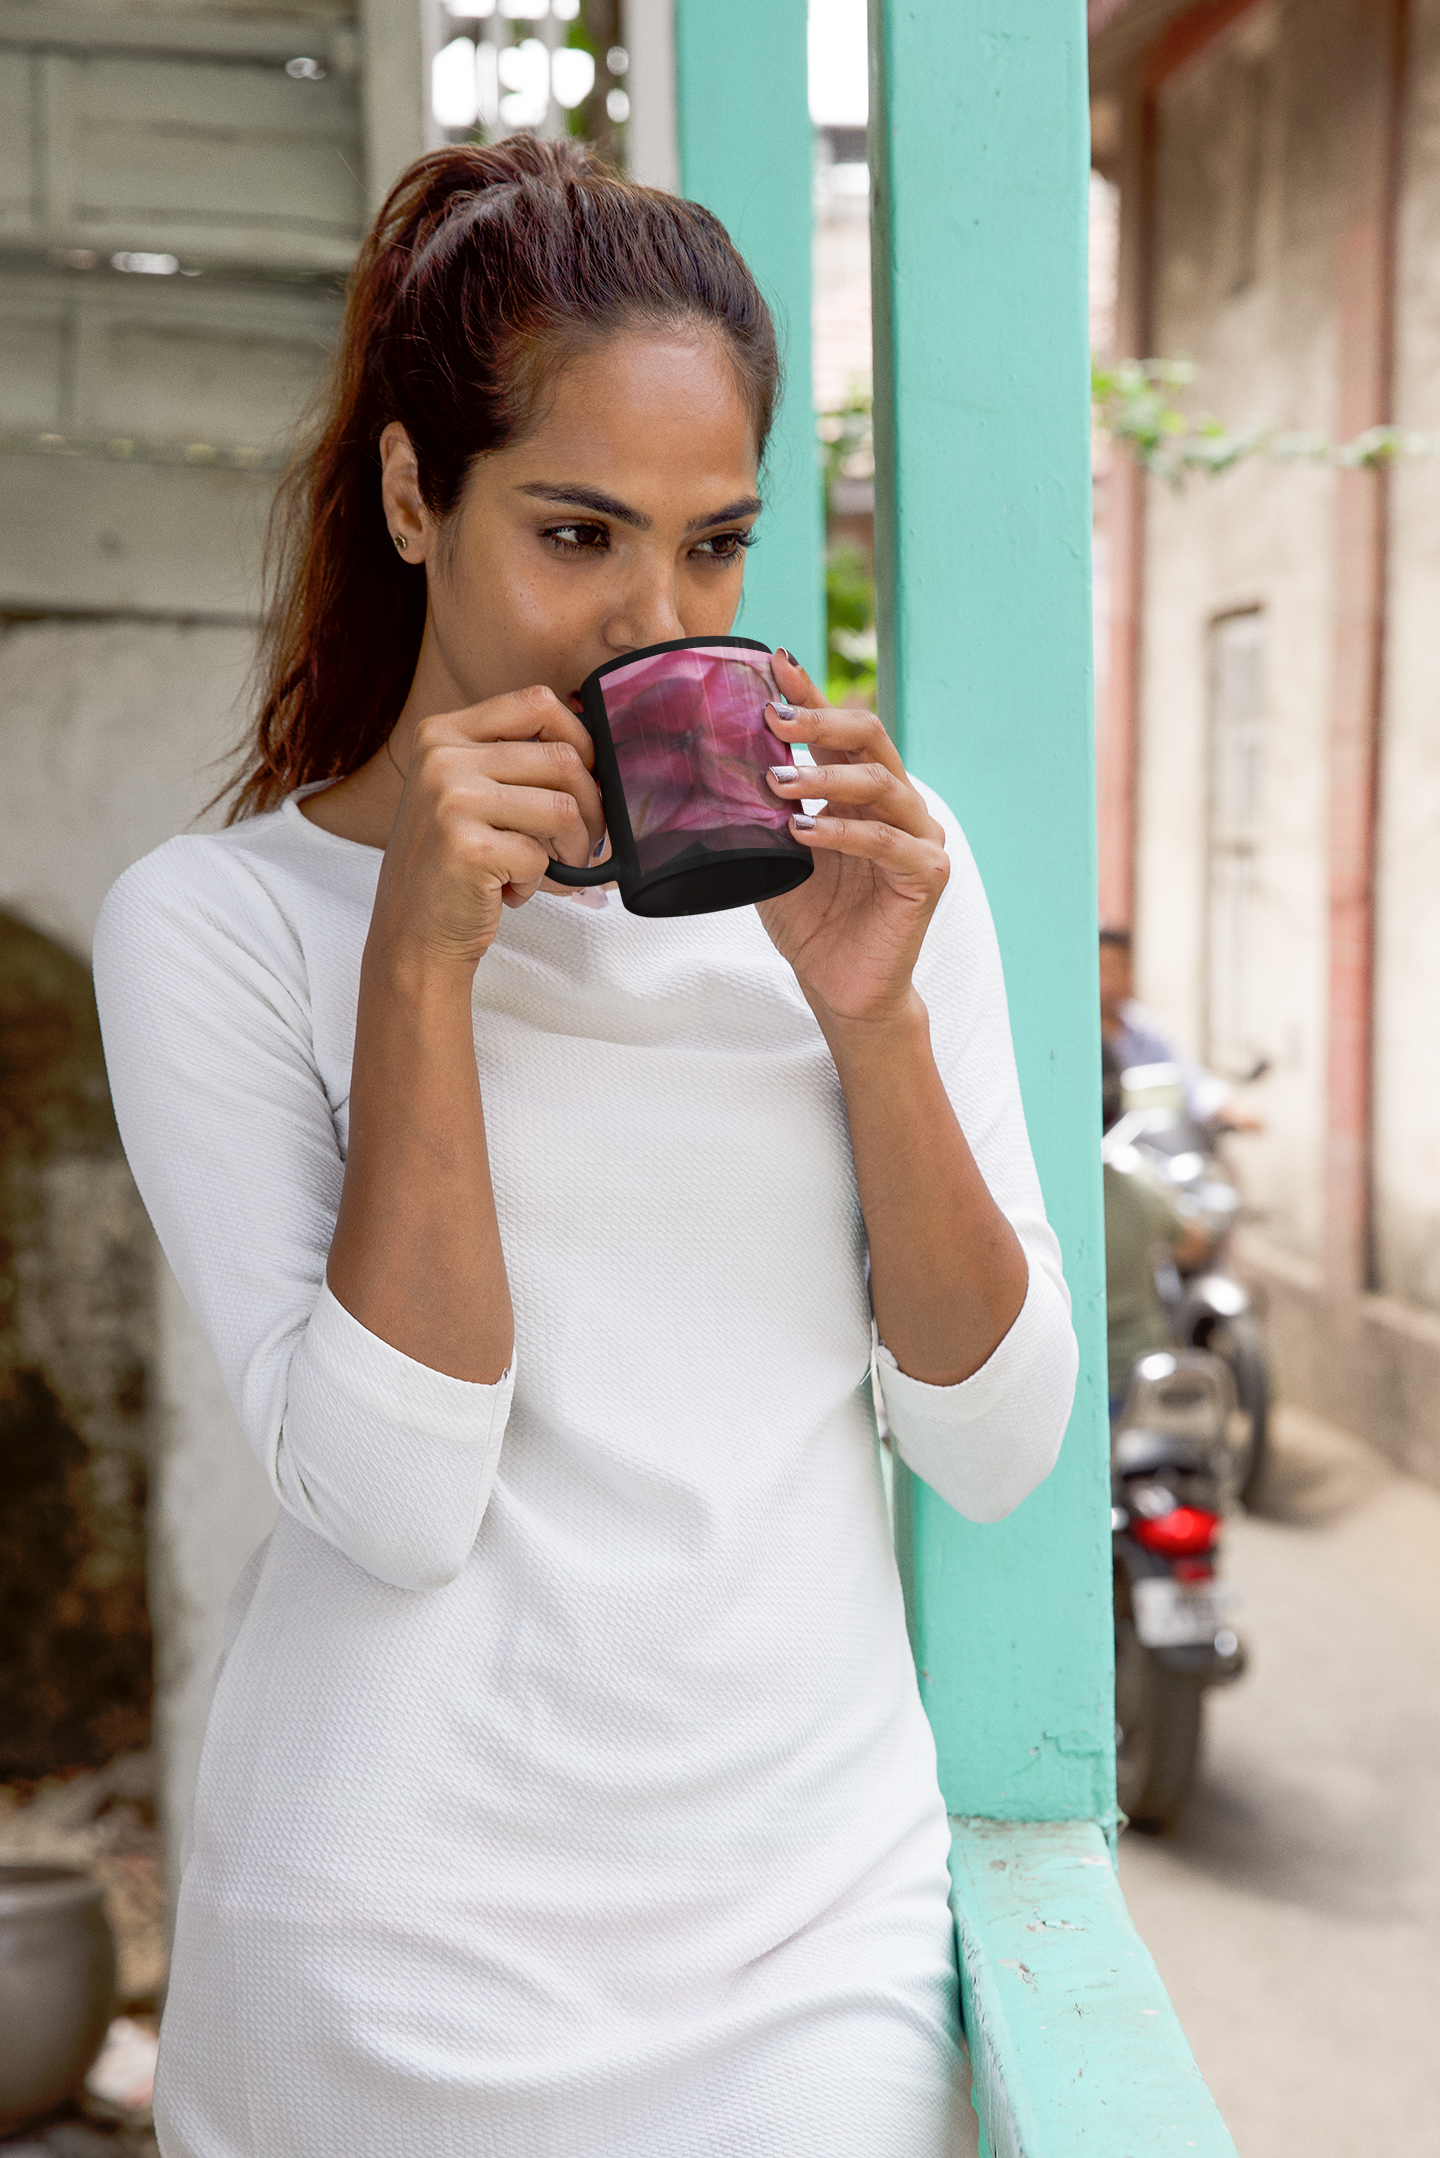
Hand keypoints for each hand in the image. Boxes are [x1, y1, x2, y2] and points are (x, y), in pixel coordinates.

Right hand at [372, 686, 602, 974]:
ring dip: (574, 849)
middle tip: (582, 841)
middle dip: (591, 808)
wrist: (411, 933)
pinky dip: (540, 881)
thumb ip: (514, 762)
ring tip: (553, 868)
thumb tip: (599, 754)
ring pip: (563, 808)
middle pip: (562, 758)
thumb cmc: (452, 865)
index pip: (537, 703)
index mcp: (443, 733)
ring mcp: (450, 801)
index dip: (580, 740)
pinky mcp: (467, 848)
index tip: (586, 777)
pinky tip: (511, 890)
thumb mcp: (466, 792)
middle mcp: (442, 758)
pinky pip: (542, 856)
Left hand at [757, 652, 948, 1031]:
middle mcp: (897, 803)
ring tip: (776, 781)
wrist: (839, 986)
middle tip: (772, 717)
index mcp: (860, 791)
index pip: (837, 728)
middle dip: (819, 718)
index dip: (809, 693)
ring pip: (881, 782)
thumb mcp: (771, 853)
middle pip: (869, 736)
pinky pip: (889, 842)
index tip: (772, 662)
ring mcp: (919, 836)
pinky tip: (804, 832)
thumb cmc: (810, 920)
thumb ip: (756, 810)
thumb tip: (705, 762)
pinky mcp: (928, 874)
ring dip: (826, 775)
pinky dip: (845, 832)